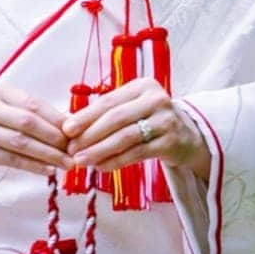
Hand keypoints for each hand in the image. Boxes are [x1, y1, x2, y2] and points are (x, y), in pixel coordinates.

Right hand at [0, 83, 73, 175]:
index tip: (76, 130)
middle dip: (55, 137)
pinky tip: (49, 169)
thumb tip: (71, 124)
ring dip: (48, 154)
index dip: (57, 118)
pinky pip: (12, 160)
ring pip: (21, 143)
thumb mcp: (8, 107)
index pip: (33, 104)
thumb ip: (34, 112)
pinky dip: (33, 165)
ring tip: (66, 162)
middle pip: (28, 123)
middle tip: (74, 148)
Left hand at [62, 77, 210, 181]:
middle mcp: (156, 99)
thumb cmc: (150, 120)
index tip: (66, 129)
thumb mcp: (132, 108)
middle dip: (90, 135)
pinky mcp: (171, 142)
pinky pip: (137, 153)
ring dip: (100, 150)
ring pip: (126, 137)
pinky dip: (116, 161)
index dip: (86, 116)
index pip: (109, 101)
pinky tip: (101, 167)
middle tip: (71, 149)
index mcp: (142, 86)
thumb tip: (69, 126)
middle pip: (116, 118)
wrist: (188, 135)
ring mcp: (166, 120)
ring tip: (82, 161)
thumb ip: (106, 114)